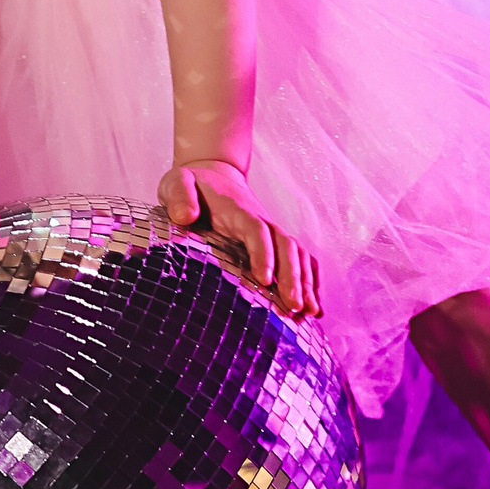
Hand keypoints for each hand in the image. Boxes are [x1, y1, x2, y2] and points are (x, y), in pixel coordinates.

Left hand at [159, 161, 321, 318]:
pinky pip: (299, 259)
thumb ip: (179, 196)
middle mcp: (261, 220)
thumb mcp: (177, 182)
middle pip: (285, 245)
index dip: (263, 253)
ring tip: (307, 314)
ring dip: (305, 282)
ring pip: (297, 254)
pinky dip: (309, 280)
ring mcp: (270, 231)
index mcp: (236, 209)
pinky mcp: (274, 241)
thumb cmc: (191, 184)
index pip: (256, 230)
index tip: (265, 280)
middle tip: (293, 307)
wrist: (212, 174)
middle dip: (292, 276)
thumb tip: (185, 217)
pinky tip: (312, 307)